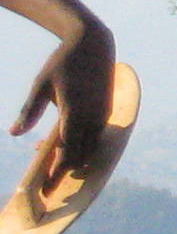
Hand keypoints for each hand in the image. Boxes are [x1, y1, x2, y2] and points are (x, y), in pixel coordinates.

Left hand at [13, 24, 115, 192]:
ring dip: (75, 160)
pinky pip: (96, 137)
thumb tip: (14, 133)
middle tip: (47, 185)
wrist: (93, 44)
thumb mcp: (40, 85)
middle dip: (65, 173)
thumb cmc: (62, 63)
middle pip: (81, 156)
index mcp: (74, 113)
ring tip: (54, 165)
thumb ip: (29, 111)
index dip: (55, 172)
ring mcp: (102, 116)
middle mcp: (92, 118)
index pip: (66, 152)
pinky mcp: (106, 112)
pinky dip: (83, 146)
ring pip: (91, 149)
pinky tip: (65, 144)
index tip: (44, 188)